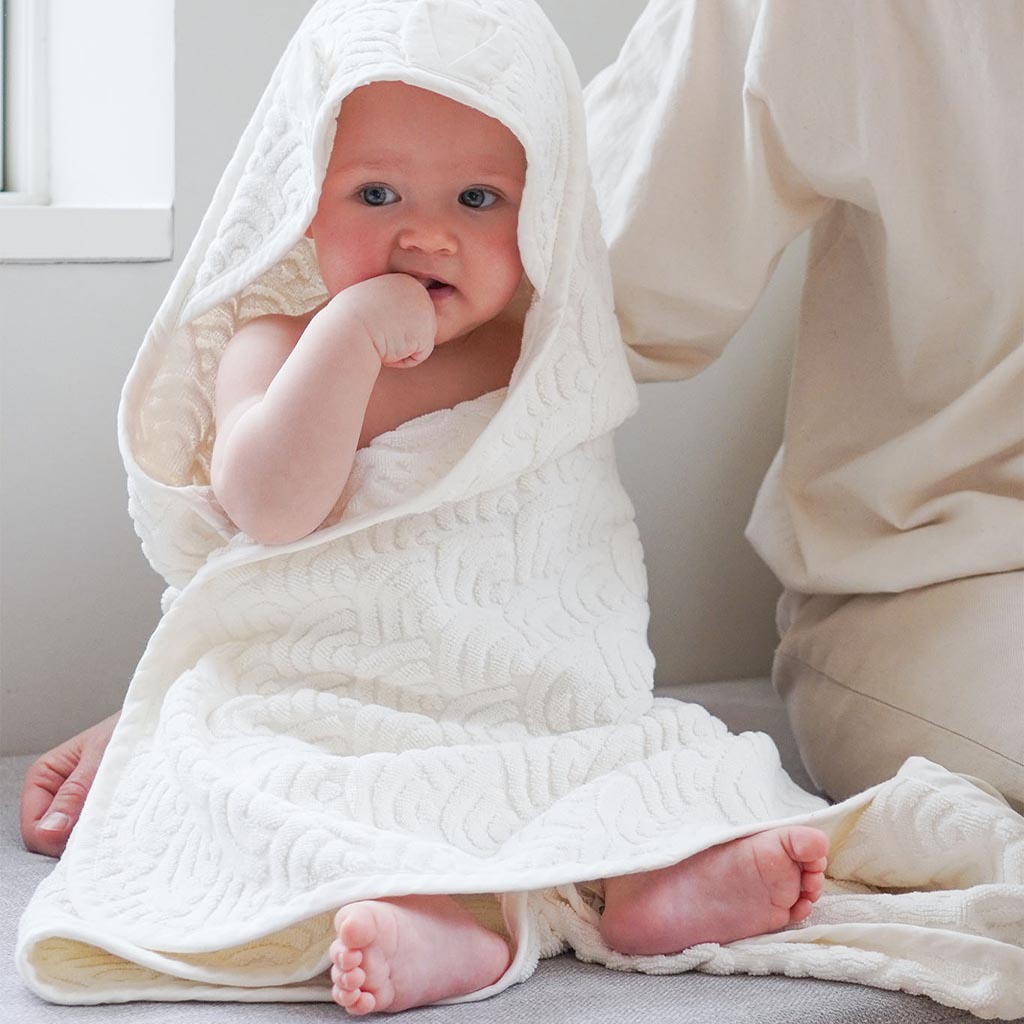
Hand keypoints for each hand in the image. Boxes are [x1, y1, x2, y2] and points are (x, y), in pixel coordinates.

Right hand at [20, 710, 119, 857]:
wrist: (159, 725)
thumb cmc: (129, 732)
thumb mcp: (102, 758)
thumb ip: (75, 793)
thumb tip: (48, 830)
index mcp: (43, 776)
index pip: (33, 828)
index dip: (56, 838)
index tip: (87, 832)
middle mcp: (54, 794)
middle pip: (50, 839)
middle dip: (75, 838)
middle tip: (108, 825)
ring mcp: (75, 805)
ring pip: (71, 839)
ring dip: (94, 835)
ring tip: (119, 817)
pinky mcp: (97, 811)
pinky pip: (93, 832)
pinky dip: (106, 832)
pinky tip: (124, 821)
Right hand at [334, 274, 437, 368]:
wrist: (347, 330)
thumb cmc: (345, 320)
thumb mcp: (364, 301)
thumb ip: (382, 304)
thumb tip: (386, 315)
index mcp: (403, 280)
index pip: (403, 314)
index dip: (385, 324)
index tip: (370, 321)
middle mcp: (419, 291)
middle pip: (414, 327)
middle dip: (396, 336)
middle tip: (375, 331)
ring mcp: (426, 310)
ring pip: (417, 341)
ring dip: (399, 347)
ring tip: (380, 338)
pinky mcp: (427, 332)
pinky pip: (418, 355)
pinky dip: (402, 359)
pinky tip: (388, 348)